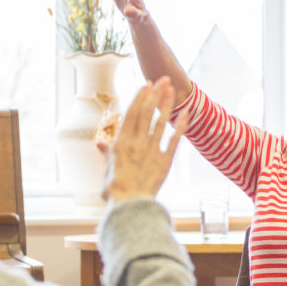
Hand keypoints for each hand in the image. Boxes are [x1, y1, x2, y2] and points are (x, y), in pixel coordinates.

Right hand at [100, 78, 187, 201]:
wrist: (130, 206)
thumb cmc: (115, 190)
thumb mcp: (107, 169)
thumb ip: (107, 153)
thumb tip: (100, 143)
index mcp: (121, 143)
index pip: (131, 114)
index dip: (139, 98)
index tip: (145, 84)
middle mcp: (136, 143)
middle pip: (146, 113)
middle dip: (154, 94)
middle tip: (162, 79)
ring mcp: (152, 151)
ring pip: (160, 122)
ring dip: (166, 104)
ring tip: (172, 88)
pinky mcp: (165, 161)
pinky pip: (174, 140)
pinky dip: (180, 126)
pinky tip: (185, 113)